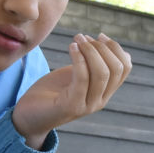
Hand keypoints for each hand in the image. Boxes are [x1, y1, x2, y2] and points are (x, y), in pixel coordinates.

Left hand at [12, 32, 131, 147]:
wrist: (28, 116)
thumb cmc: (51, 93)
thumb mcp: (76, 75)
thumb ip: (93, 66)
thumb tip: (119, 50)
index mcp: (104, 92)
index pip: (125, 68)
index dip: (115, 48)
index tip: (99, 36)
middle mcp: (100, 101)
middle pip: (115, 69)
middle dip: (101, 47)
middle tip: (82, 37)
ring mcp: (87, 106)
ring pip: (102, 73)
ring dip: (90, 50)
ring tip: (76, 39)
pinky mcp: (71, 107)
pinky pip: (82, 79)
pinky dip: (79, 59)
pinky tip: (71, 47)